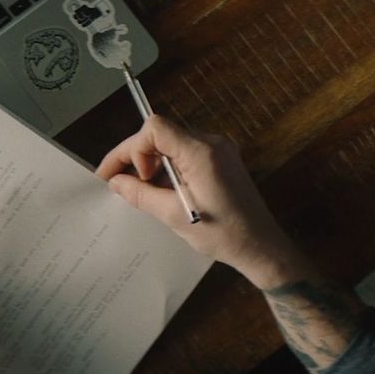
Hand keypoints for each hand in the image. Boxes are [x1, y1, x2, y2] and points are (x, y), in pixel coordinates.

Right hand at [96, 115, 306, 287]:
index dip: (133, 148)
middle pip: (161, 133)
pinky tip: (161, 189)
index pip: (155, 128)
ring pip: (171, 142)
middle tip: (120, 183)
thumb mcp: (174, 216)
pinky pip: (185, 152)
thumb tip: (115, 182)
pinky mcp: (221, 158)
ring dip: (152, 162)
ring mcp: (218, 149)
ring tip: (142, 190)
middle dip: (137, 156)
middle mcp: (211, 142)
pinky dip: (168, 166)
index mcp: (201, 153)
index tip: (130, 177)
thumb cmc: (221, 234)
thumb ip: (141, 194)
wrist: (260, 245)